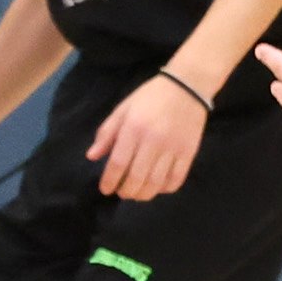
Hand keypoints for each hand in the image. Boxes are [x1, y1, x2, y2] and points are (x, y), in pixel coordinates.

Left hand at [91, 75, 206, 200]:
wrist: (187, 86)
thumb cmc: (150, 97)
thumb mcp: (123, 109)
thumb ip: (106, 133)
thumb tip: (92, 156)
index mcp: (133, 128)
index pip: (118, 162)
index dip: (109, 181)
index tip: (105, 189)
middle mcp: (153, 140)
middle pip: (136, 177)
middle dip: (126, 191)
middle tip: (122, 192)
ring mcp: (173, 148)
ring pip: (156, 183)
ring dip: (143, 194)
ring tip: (137, 193)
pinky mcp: (189, 152)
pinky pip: (176, 179)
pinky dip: (164, 189)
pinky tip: (157, 187)